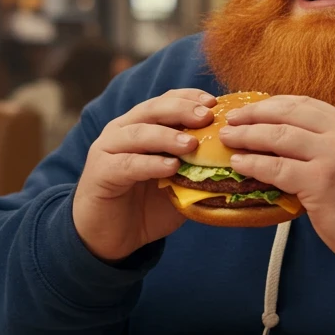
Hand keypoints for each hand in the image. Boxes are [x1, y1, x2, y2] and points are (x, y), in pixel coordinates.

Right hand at [72, 89, 214, 260]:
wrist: (109, 237)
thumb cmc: (147, 206)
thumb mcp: (179, 183)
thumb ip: (198, 168)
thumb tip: (235, 160)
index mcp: (142, 125)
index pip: (166, 100)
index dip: (190, 97)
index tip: (215, 102)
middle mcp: (122, 130)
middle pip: (153, 109)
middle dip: (181, 109)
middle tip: (207, 116)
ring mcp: (108, 149)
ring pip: (139, 133)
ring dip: (167, 136)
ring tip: (192, 144)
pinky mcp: (100, 172)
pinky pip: (127, 164)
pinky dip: (150, 164)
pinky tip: (171, 167)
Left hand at [219, 95, 334, 263]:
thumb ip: (329, 145)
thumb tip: (287, 143)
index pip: (304, 103)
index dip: (272, 103)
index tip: (250, 107)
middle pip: (287, 113)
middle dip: (253, 114)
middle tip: (230, 118)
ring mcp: (331, 157)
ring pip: (278, 137)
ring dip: (247, 136)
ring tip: (227, 138)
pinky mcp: (320, 183)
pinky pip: (277, 168)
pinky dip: (253, 163)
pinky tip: (239, 163)